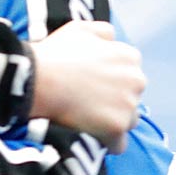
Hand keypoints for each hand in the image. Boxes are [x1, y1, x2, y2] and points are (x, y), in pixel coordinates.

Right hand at [29, 20, 145, 153]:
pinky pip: (119, 145)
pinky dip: (106, 144)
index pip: (130, 75)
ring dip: (112, 123)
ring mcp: (128, 105)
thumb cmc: (55, 54)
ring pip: (128, 122)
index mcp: (129, 56)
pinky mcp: (117, 127)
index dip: (110, 83)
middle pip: (132, 99)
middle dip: (114, 103)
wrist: (39, 80)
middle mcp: (136, 79)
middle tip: (86, 104)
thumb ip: (103, 32)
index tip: (91, 87)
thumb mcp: (79, 29)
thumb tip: (111, 39)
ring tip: (87, 121)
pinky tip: (90, 138)